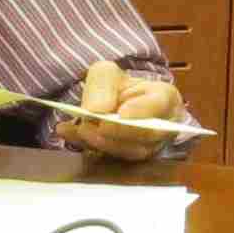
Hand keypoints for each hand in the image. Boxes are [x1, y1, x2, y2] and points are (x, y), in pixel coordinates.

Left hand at [55, 58, 183, 161]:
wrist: (108, 105)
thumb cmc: (115, 87)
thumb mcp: (106, 73)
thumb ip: (102, 86)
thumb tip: (97, 110)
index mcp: (164, 98)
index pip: (160, 105)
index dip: (142, 111)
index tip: (122, 114)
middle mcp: (162, 127)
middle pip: (147, 135)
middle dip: (119, 131)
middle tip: (95, 125)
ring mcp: (147, 147)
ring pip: (130, 151)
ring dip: (102, 142)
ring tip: (80, 129)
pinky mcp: (126, 158)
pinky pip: (112, 157)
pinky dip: (88, 146)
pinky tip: (69, 133)